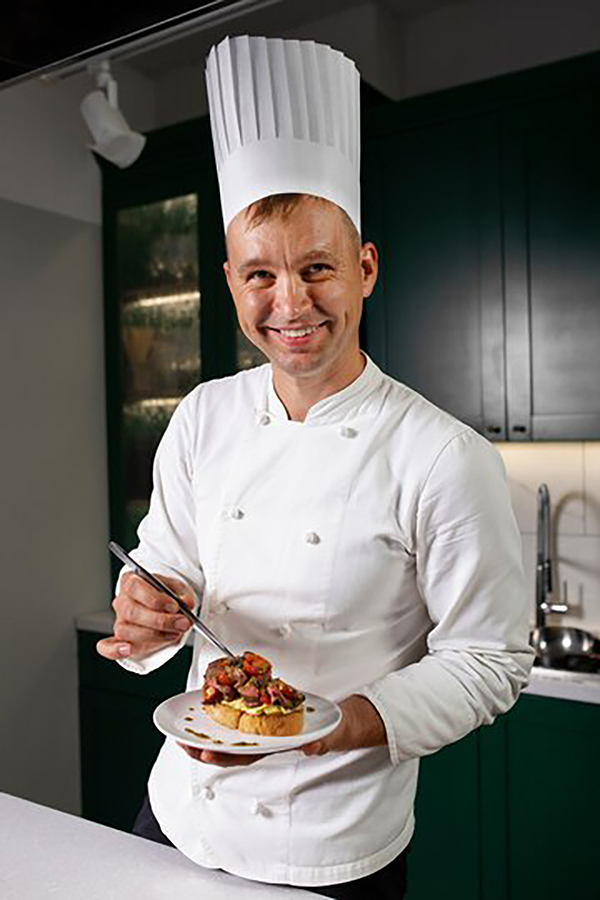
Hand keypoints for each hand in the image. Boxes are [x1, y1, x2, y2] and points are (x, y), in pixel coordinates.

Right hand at [96, 571, 194, 660]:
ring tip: (174, 634)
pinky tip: (127, 650)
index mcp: (132, 581)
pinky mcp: (119, 639)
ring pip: (127, 631)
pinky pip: (107, 647)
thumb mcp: (177, 588)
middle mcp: (122, 601)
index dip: (156, 599)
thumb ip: (182, 594)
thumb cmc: (165, 595)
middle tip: (182, 623)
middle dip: (161, 621)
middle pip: (132, 612)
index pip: (136, 588)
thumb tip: (186, 603)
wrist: (161, 605)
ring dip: (154, 636)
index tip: (175, 606)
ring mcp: (119, 621)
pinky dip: (114, 650)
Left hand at [178, 694, 386, 765]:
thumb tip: (312, 745)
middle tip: (180, 743)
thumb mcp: (331, 734)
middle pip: (229, 749)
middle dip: (204, 749)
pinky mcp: (265, 715)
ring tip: (185, 731)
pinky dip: (223, 716)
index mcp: (277, 746)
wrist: (342, 720)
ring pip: (230, 737)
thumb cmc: (334, 728)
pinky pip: (240, 719)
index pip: (246, 755)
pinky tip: (210, 710)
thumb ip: (322, 740)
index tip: (204, 754)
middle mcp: (266, 740)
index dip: (224, 756)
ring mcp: (264, 729)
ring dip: (208, 735)